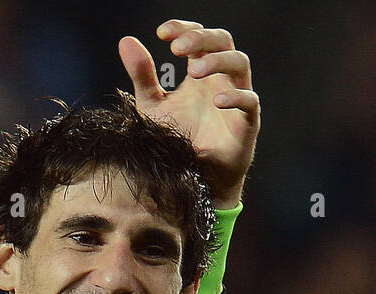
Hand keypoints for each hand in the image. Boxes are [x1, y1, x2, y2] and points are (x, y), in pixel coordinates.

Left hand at [119, 20, 259, 208]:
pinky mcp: (246, 124)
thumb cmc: (176, 140)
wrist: (193, 183)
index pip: (199, 37)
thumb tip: (125, 41)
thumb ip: (142, 76)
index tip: (162, 34)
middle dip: (201, 38)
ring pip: (240, 64)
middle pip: (223, 41)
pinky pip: (250, 102)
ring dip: (218, 61)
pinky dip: (236, 97)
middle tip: (177, 48)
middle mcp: (220, 79)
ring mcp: (236, 98)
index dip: (184, 28)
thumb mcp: (152, 107)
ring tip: (193, 71)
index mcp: (200, 71)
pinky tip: (217, 101)